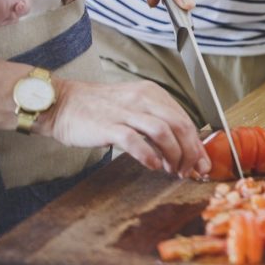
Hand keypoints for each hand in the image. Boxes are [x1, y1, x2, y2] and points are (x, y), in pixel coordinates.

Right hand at [37, 79, 210, 177]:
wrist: (62, 103)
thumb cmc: (100, 109)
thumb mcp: (135, 107)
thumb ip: (158, 122)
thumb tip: (183, 147)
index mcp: (153, 94)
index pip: (185, 119)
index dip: (197, 144)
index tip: (202, 163)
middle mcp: (142, 99)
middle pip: (180, 125)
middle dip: (190, 152)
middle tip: (189, 170)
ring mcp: (125, 111)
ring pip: (163, 132)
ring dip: (173, 155)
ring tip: (172, 170)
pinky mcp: (108, 126)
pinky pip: (136, 141)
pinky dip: (149, 155)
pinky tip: (154, 166)